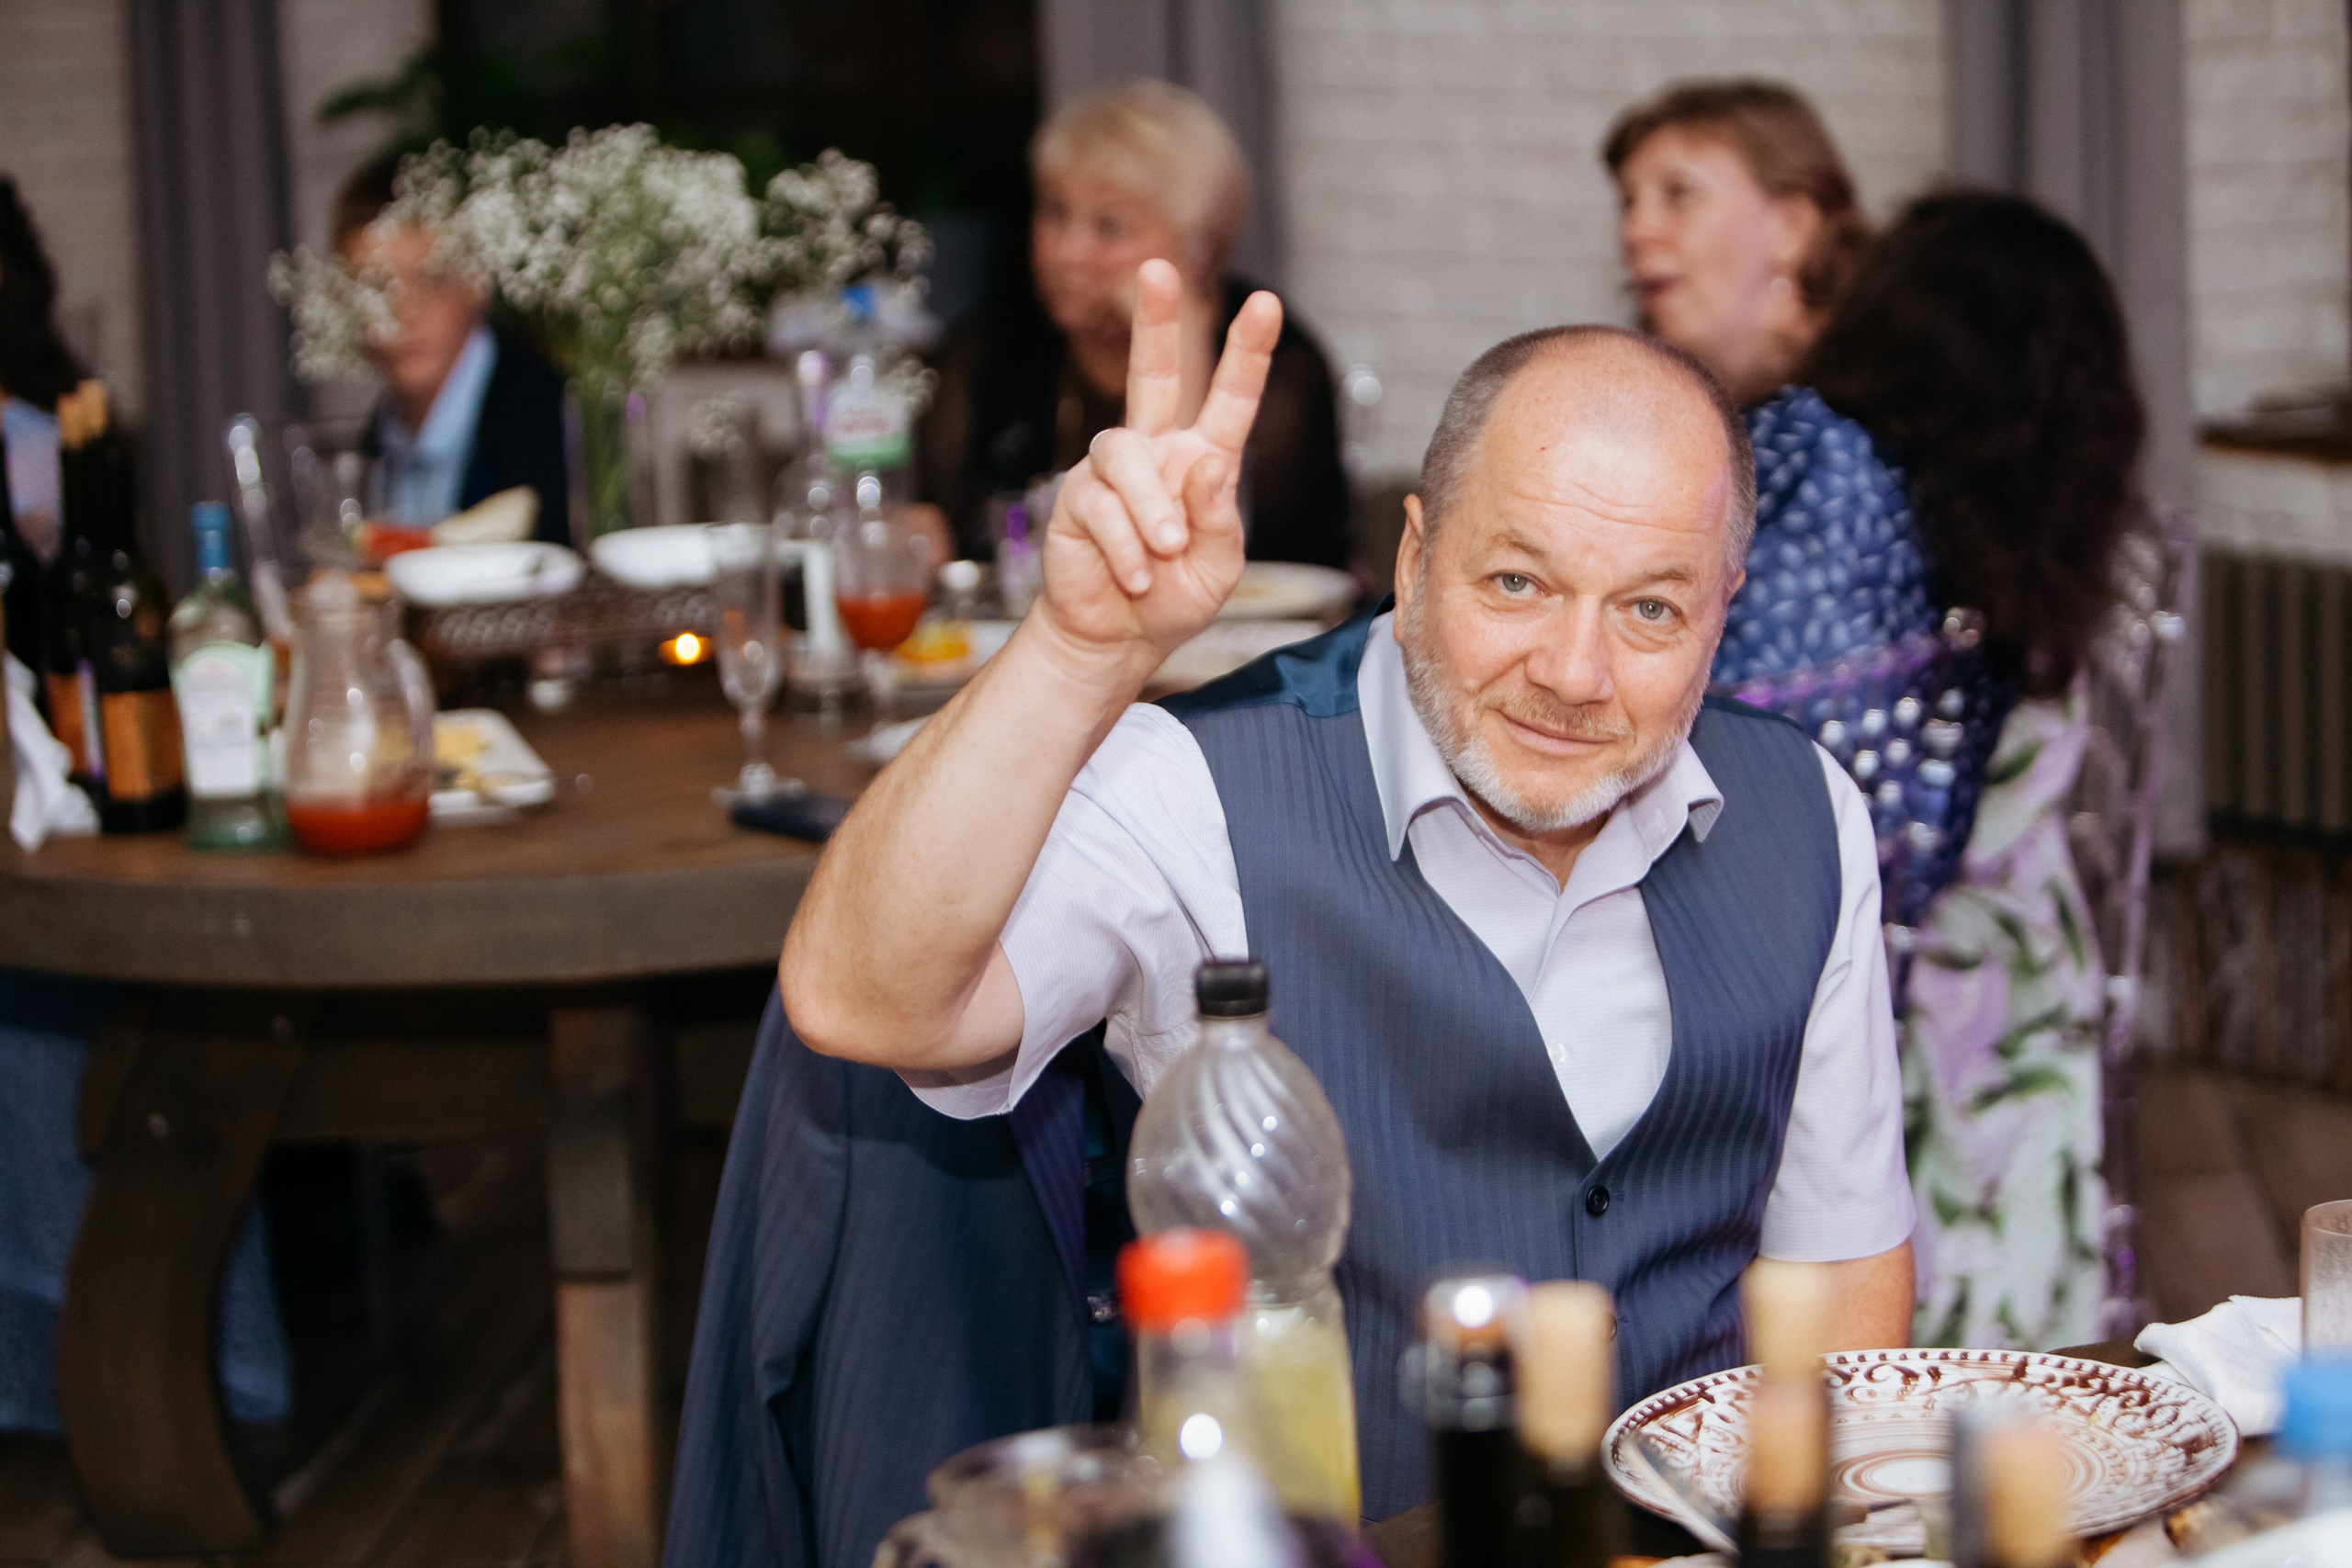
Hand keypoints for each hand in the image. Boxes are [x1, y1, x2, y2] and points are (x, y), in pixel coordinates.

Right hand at [1038, 259, 1282, 671]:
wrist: (1117, 638)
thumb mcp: (1219, 567)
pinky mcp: (1076, 499)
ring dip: (1150, 509)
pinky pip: (1099, 507)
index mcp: (1202, 461)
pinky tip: (1134, 576)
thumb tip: (1206, 461)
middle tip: (1158, 268)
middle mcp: (1156, 453)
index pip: (1229, 400)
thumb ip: (1219, 518)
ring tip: (1163, 551)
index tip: (1266, 303)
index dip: (1247, 352)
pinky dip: (1124, 547)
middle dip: (1155, 320)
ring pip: (1125, 456)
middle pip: (1151, 373)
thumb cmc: (1174, 599)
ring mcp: (1111, 472)